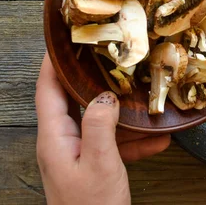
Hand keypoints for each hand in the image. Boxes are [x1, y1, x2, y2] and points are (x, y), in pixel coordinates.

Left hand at [35, 53, 170, 204]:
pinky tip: (158, 139)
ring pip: (99, 121)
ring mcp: (77, 154)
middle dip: (93, 79)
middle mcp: (62, 142)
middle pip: (73, 100)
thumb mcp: (99, 163)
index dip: (53, 63)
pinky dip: (133, 140)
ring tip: (144, 98)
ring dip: (122, 113)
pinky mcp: (93, 166)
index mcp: (55, 137)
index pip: (47, 90)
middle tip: (113, 58)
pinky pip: (113, 144)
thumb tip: (106, 94)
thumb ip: (100, 125)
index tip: (66, 40)